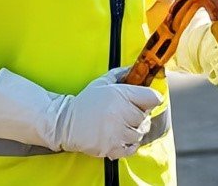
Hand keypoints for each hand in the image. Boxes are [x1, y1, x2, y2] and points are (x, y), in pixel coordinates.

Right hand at [0, 66, 160, 159]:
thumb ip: (121, 74)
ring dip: (134, 130)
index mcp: (121, 95)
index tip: (148, 101)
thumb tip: (135, 69)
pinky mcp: (111, 147)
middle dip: (140, 115)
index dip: (151, 99)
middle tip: (130, 114)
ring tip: (124, 126)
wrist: (65, 122)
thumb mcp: (102, 82)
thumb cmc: (85, 101)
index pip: (151, 98)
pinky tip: (122, 137)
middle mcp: (121, 114)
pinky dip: (130, 144)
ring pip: (139, 133)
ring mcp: (116, 132)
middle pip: (145, 117)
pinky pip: (131, 148)